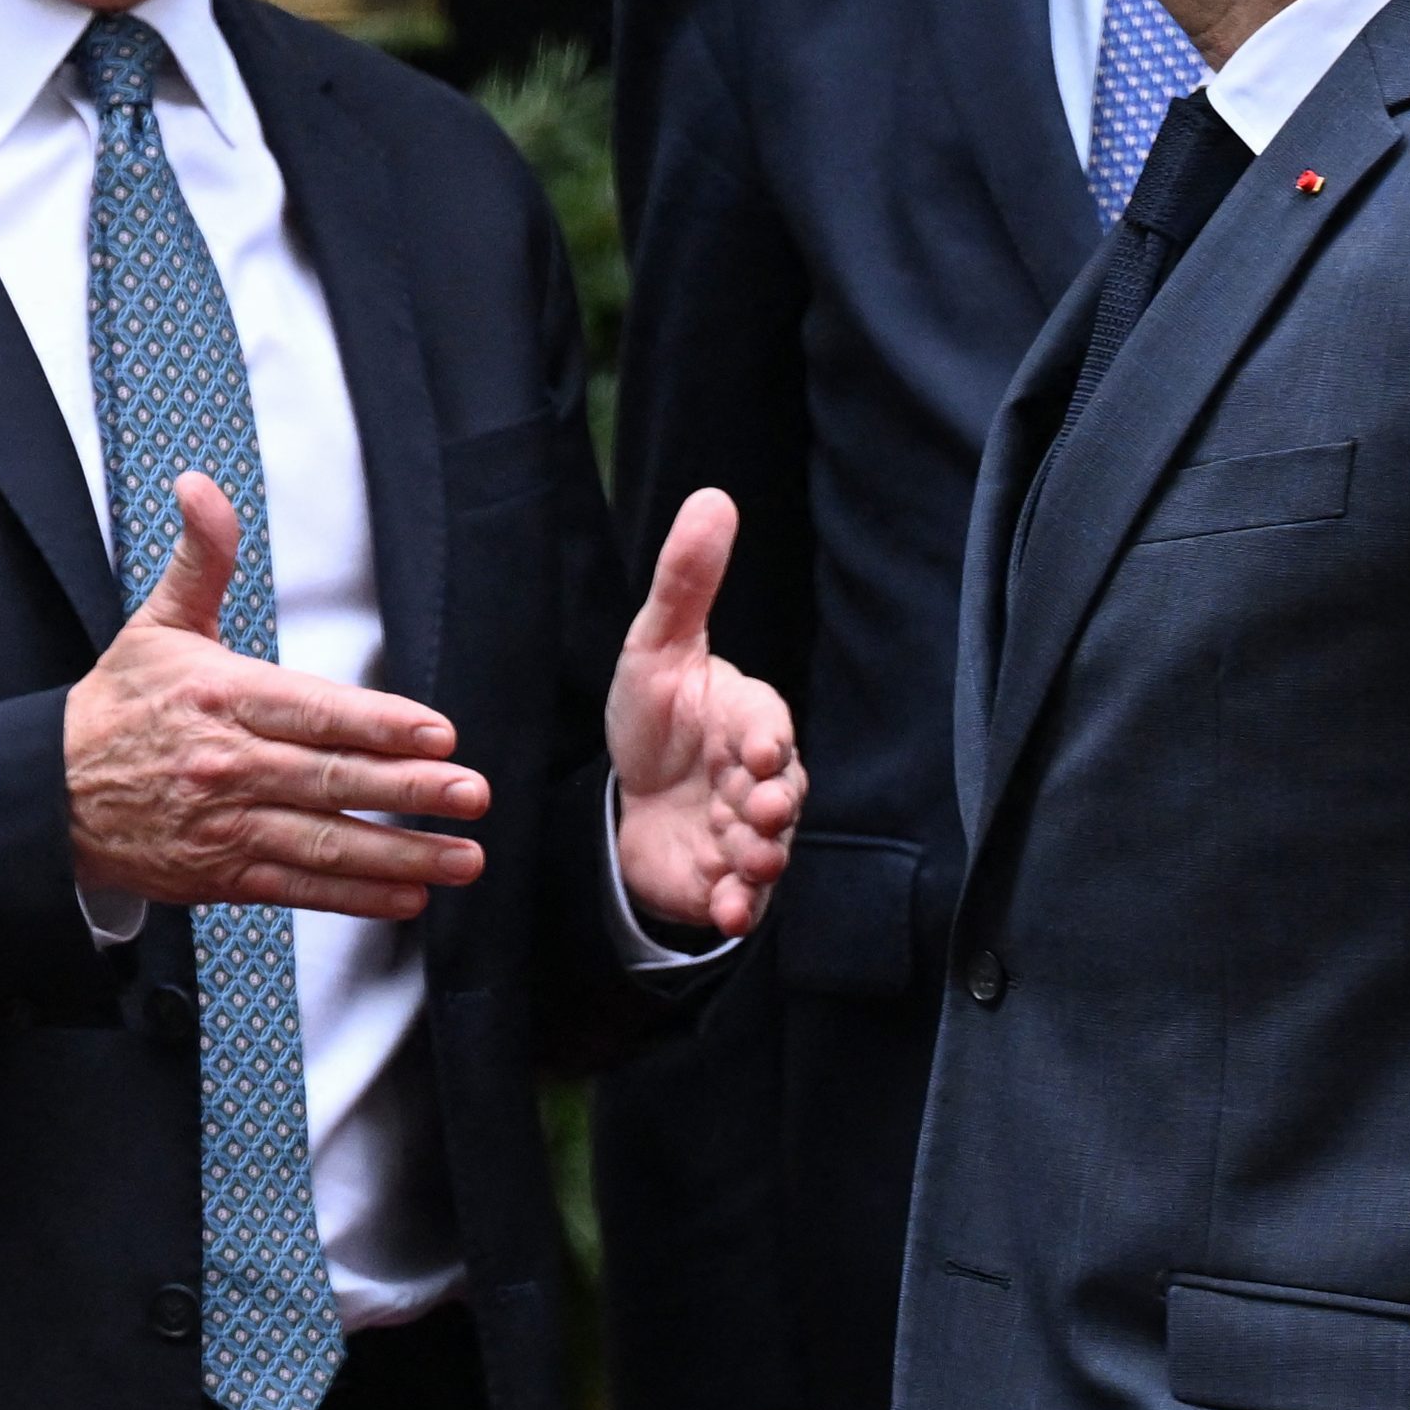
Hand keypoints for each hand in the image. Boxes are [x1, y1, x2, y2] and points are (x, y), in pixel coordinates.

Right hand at [65, 471, 489, 916]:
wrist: (49, 794)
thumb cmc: (117, 706)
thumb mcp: (157, 623)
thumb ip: (199, 556)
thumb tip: (200, 485)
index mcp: (221, 697)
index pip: (311, 711)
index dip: (377, 723)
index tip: (436, 732)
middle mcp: (227, 766)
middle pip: (329, 780)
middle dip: (408, 790)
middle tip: (470, 792)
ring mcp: (225, 827)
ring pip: (324, 843)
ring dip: (399, 854)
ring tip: (462, 857)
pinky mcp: (221, 877)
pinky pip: (299, 889)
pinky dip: (355, 896)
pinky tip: (407, 895)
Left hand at [609, 489, 805, 937]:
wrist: (627, 802)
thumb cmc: (654, 718)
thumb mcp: (655, 647)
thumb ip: (685, 582)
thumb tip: (713, 498)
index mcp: (749, 720)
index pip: (771, 726)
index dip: (769, 740)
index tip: (761, 751)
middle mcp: (760, 780)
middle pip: (782, 792)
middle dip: (775, 803)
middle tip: (762, 809)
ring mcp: (747, 834)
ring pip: (770, 847)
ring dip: (762, 856)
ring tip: (747, 863)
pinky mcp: (728, 882)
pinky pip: (746, 899)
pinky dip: (740, 906)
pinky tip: (727, 911)